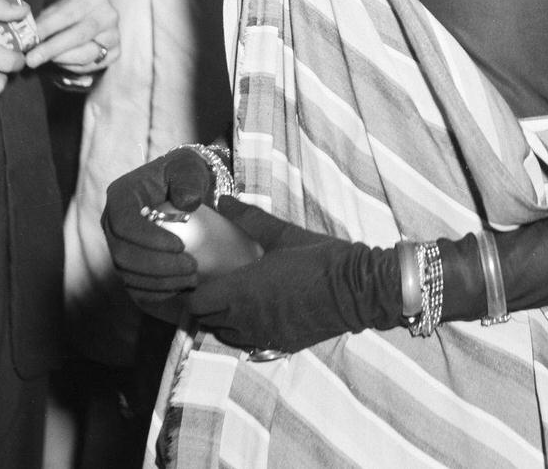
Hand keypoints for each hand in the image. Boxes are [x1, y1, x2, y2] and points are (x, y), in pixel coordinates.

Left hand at [26, 0, 118, 73]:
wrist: (90, 16)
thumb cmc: (68, 13)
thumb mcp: (56, 8)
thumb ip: (44, 21)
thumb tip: (28, 38)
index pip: (68, 14)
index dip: (47, 28)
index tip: (30, 39)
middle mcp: (109, 15)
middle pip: (79, 35)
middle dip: (52, 49)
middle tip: (31, 59)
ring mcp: (115, 34)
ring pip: (86, 53)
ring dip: (61, 59)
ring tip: (46, 59)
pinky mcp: (116, 52)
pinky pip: (92, 65)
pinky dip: (73, 67)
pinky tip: (62, 61)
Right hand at [102, 148, 214, 309]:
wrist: (182, 187)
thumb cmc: (184, 174)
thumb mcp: (189, 167)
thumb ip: (189, 180)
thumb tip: (187, 202)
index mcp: (121, 196)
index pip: (124, 224)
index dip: (149, 239)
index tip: (181, 246)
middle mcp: (111, 223)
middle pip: (123, 254)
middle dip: (158, 266)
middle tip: (192, 267)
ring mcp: (117, 245)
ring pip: (128, 274)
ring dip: (161, 282)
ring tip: (193, 278)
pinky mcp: (126, 263)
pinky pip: (134, 286)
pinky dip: (156, 292)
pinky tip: (181, 287)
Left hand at [186, 200, 398, 354]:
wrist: (356, 289)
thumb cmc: (318, 257)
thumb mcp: (282, 233)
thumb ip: (249, 218)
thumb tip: (223, 201)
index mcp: (242, 291)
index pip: (196, 303)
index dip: (191, 291)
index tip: (196, 276)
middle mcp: (246, 319)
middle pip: (206, 320)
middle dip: (205, 303)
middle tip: (213, 282)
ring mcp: (262, 336)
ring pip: (226, 334)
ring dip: (223, 318)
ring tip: (234, 297)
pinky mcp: (279, 345)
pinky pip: (249, 342)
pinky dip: (244, 329)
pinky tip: (258, 310)